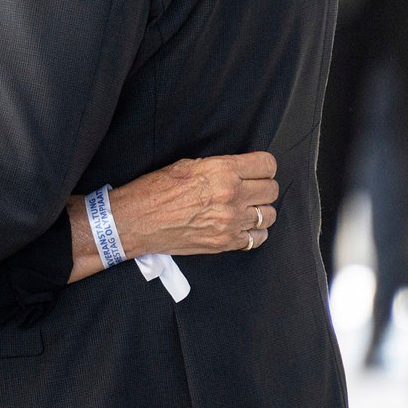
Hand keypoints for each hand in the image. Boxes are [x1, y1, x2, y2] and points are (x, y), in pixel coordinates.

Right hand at [94, 152, 279, 261]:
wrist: (136, 221)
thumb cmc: (154, 192)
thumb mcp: (186, 165)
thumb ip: (218, 167)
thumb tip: (238, 169)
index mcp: (221, 171)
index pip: (266, 165)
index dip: (263, 166)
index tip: (258, 170)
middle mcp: (231, 196)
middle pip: (271, 190)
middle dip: (263, 186)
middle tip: (250, 188)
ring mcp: (230, 222)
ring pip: (269, 215)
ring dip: (260, 210)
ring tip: (246, 208)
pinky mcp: (226, 242)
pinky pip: (258, 238)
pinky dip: (254, 232)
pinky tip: (242, 226)